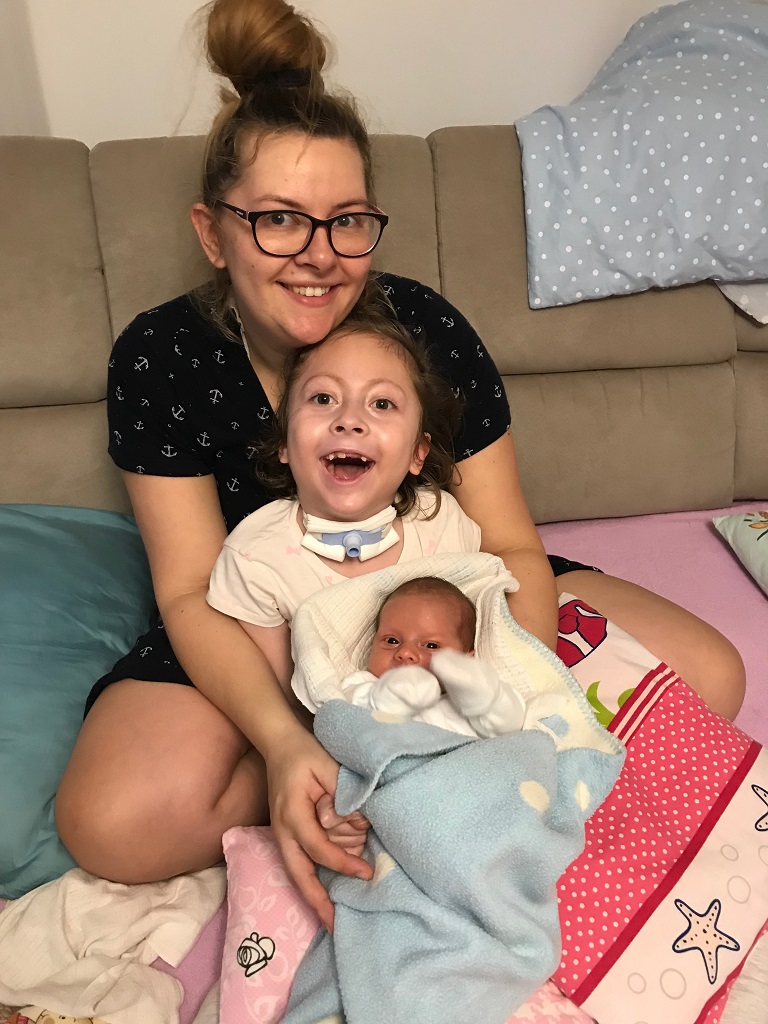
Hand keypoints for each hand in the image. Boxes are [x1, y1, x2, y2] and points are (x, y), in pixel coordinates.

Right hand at [265, 726, 372, 931]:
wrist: (280, 744)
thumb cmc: (305, 753)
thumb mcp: (327, 765)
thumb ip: (342, 793)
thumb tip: (356, 821)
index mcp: (292, 814)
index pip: (318, 848)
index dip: (343, 863)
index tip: (366, 872)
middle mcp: (283, 831)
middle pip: (298, 875)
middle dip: (316, 903)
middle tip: (335, 927)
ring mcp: (282, 835)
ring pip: (299, 873)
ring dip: (318, 890)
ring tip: (339, 906)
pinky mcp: (288, 835)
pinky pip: (300, 864)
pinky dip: (313, 881)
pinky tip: (327, 894)